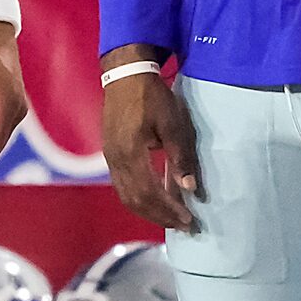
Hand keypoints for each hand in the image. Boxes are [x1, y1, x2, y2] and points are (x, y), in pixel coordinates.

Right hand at [100, 66, 199, 229]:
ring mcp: (110, 158)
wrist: (125, 75)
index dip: (170, 210)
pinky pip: (123, 186)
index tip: (190, 219)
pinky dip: (140, 198)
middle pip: (136, 201)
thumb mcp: (172, 124)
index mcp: (131, 154)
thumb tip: (190, 189)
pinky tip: (156, 199)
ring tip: (171, 218)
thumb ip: (180, 157)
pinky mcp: (110, 154)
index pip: (150, 194)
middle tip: (184, 225)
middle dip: (161, 216)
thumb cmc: (152, 97)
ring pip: (127, 196)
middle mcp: (116, 161)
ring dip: (150, 211)